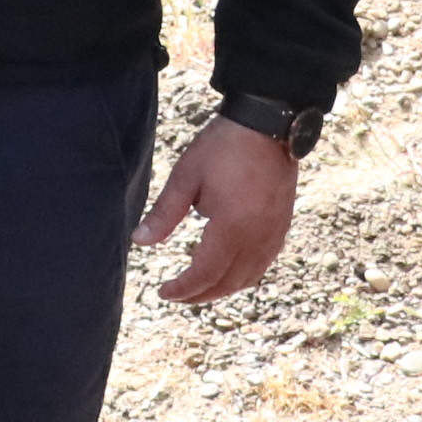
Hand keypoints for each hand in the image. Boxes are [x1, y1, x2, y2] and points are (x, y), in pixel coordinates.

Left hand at [132, 117, 298, 302]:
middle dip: (200, 295)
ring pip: (248, 277)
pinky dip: (242, 276)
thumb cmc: (223, 148)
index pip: (205, 273)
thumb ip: (164, 214)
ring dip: (222, 289)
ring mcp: (274, 234)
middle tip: (176, 295)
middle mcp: (258, 238)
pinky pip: (262, 264)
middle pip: (228, 282)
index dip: (183, 288)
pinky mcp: (282, 226)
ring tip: (197, 289)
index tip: (163, 292)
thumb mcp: (185, 177)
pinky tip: (227, 272)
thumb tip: (139, 243)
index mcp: (232, 227)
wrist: (267, 125)